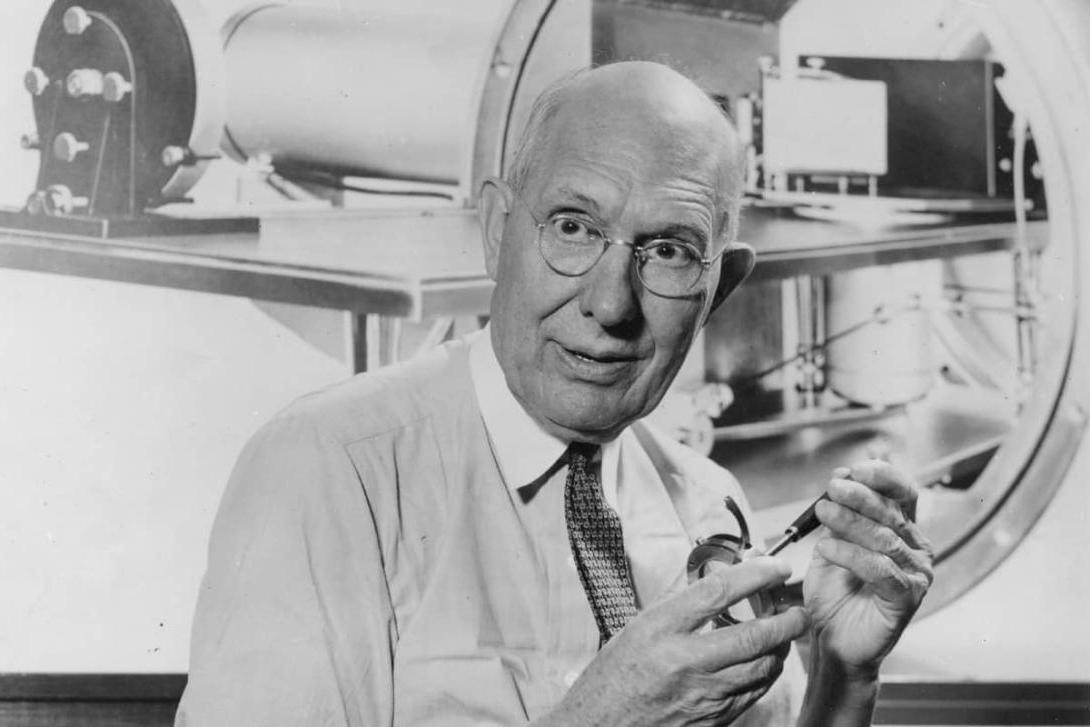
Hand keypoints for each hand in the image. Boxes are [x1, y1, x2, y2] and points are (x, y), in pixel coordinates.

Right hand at [537, 557, 809, 726]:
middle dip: (786, 619)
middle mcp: (683, 661)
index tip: (775, 567)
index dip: (755, 574)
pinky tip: (767, 663)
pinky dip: (766, 674)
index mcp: (659, 629)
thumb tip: (723, 580)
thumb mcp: (638, 629)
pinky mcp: (711, 720)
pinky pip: (753, 694)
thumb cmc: (611, 677)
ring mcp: (700, 695)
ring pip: (761, 667)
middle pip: (753, 634)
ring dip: (781, 648)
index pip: (719, 591)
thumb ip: (681, 607)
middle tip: (798, 609)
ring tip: (786, 633)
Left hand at [802, 459, 933, 676]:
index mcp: (903, 531)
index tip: (853, 470)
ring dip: (850, 522)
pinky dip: (851, 555)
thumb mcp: (831, 543)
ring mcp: (916, 575)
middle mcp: (916, 550)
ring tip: (823, 512)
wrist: (832, 638)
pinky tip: (827, 548)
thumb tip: (841, 476)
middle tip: (832, 488)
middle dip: (860, 496)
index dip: (882, 477)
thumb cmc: (834, 593)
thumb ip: (838, 514)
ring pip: (884, 539)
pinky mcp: (907, 598)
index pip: (903, 493)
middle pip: (892, 513)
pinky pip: (880, 569)